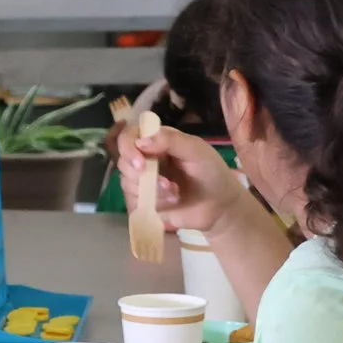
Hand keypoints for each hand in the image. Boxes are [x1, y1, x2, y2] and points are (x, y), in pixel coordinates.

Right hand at [118, 119, 259, 240]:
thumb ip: (171, 141)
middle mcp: (146, 159)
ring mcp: (143, 181)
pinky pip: (132, 201)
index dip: (128, 147)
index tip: (140, 162)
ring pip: (126, 182)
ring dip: (151, 190)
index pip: (129, 135)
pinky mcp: (143, 202)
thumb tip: (140, 142)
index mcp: (156, 141)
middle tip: (167, 184)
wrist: (220, 207)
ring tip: (175, 195)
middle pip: (123, 160)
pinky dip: (150, 203)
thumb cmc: (211, 173)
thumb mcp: (197, 151)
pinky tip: (169, 204)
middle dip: (141, 174)